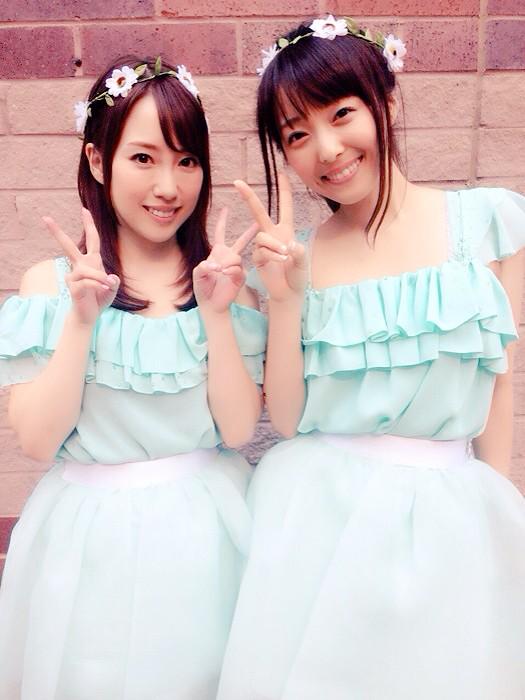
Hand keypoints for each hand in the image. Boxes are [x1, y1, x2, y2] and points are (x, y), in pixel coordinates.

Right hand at [43, 208, 119, 326]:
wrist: (90, 315)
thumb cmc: (100, 298)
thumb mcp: (112, 288)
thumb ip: (114, 281)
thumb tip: (110, 277)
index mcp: (91, 261)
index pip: (91, 240)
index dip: (89, 225)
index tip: (84, 210)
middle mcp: (80, 265)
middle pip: (68, 246)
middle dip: (57, 232)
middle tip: (45, 218)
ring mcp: (74, 275)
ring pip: (86, 270)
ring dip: (99, 277)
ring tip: (108, 285)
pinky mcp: (72, 286)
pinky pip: (87, 282)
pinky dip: (98, 286)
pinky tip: (104, 289)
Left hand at [193, 207, 256, 314]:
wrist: (210, 303)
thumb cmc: (203, 288)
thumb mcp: (198, 274)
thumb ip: (202, 266)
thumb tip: (213, 264)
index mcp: (218, 252)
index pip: (220, 233)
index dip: (223, 221)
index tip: (226, 208)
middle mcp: (229, 258)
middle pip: (241, 242)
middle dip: (250, 232)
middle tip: (259, 223)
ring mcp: (236, 267)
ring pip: (236, 257)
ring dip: (227, 262)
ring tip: (220, 270)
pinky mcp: (240, 277)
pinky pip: (238, 270)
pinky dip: (230, 271)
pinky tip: (225, 273)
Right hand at [234, 172, 306, 302]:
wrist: (288, 292)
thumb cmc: (297, 276)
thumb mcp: (303, 263)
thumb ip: (299, 254)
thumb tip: (289, 246)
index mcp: (285, 230)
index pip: (284, 205)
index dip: (283, 189)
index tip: (281, 172)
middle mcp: (272, 234)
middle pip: (258, 211)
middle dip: (248, 196)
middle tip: (237, 181)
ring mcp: (262, 246)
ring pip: (262, 237)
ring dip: (274, 245)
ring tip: (286, 257)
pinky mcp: (256, 257)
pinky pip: (261, 251)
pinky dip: (273, 256)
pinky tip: (282, 262)